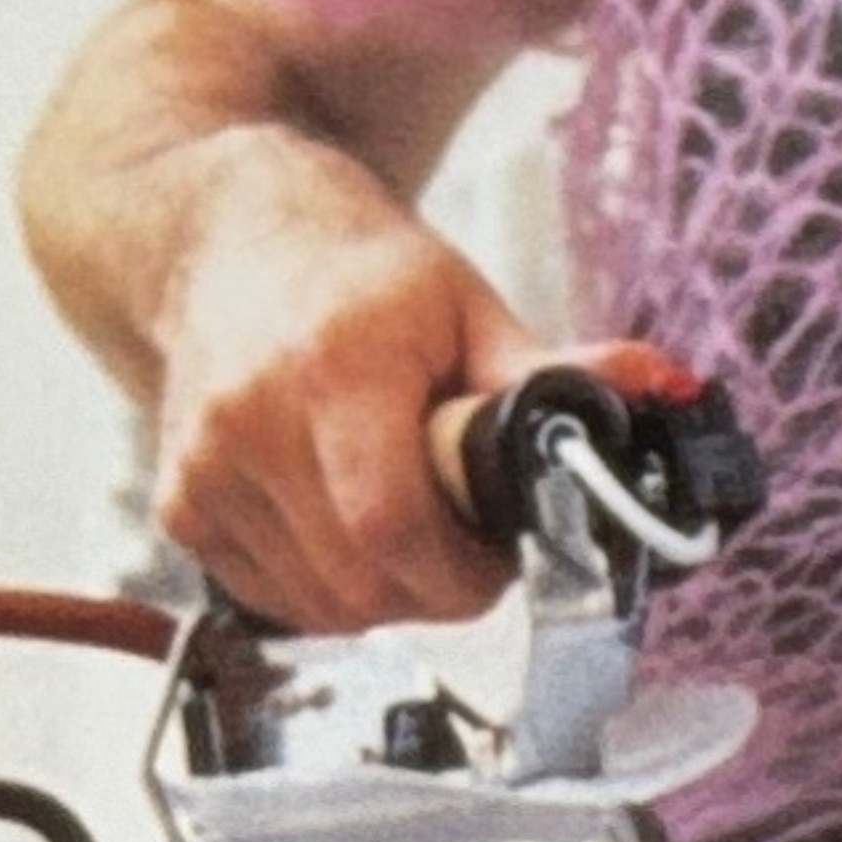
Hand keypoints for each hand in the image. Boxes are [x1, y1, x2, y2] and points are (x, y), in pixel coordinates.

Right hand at [147, 122, 547, 632]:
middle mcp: (255, 421)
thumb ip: (556, 371)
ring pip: (317, 605)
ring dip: (381, 590)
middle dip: (435, 585)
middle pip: (360, 582)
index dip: (465, 566)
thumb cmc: (352, 267)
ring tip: (406, 517)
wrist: (226, 236)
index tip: (500, 551)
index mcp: (337, 365)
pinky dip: (323, 585)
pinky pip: (271, 596)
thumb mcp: (464, 303)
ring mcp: (205, 470)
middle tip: (467, 541)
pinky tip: (343, 520)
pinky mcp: (178, 505)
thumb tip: (662, 391)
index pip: (395, 526)